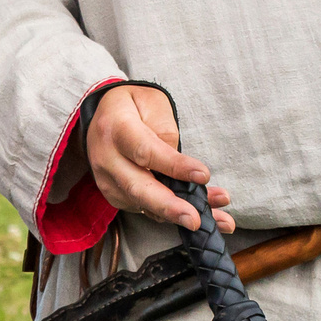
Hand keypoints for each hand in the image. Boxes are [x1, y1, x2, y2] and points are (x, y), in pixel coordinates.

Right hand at [87, 85, 234, 232]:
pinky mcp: (116, 196)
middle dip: (169, 207)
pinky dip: (173, 215)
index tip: (203, 175)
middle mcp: (107, 160)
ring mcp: (109, 182)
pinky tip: (201, 215)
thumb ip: (165, 129)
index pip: (145, 151)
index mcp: (115, 129)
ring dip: (180, 214)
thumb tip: (180, 165)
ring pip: (144, 204)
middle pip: (138, 188)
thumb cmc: (131, 105)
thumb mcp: (151, 102)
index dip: (174, 166)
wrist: (102, 115)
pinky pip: (146, 209)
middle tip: (195, 219)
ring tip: (218, 219)